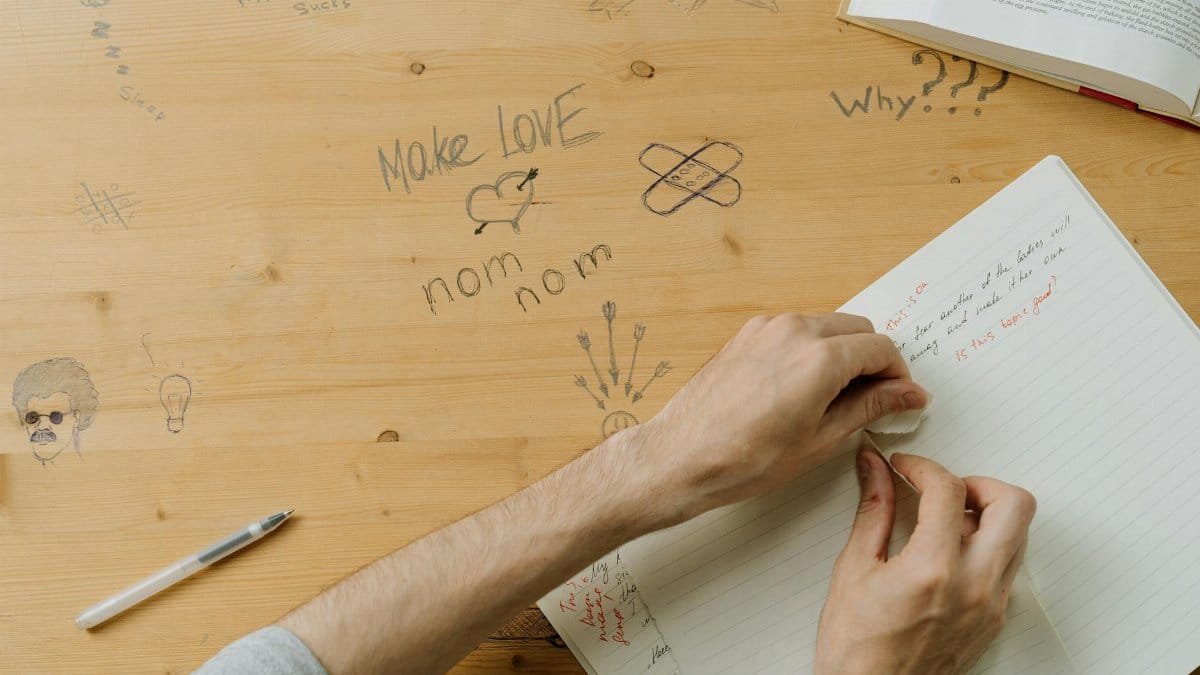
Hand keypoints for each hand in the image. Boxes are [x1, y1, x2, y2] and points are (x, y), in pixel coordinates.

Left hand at [625, 313, 927, 527]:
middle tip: (871, 401)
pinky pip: (794, 331)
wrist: (684, 455)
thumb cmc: (747, 457)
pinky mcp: (747, 335)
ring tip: (833, 399)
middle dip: (872, 360)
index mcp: (820, 357)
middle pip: (857, 329)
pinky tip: (801, 389)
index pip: (881, 348)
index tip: (899, 399)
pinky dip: (810, 350)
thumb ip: (871, 407)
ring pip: (826, 327)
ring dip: (841, 353)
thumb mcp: (822, 439)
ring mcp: (766, 328)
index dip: (897, 375)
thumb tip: (909, 394)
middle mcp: (794, 330)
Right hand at [815, 449, 1035, 674]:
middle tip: (943, 488)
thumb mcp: (853, 570)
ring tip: (945, 520)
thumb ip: (872, 511)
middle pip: (1014, 505)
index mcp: (932, 571)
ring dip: (987, 514)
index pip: (949, 490)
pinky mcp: (994, 620)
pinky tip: (949, 551)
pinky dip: (986, 545)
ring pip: (1019, 535)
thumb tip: (875, 471)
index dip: (924, 467)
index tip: (905, 468)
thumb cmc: (856, 650)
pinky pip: (1007, 566)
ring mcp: (990, 606)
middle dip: (978, 482)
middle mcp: (973, 587)